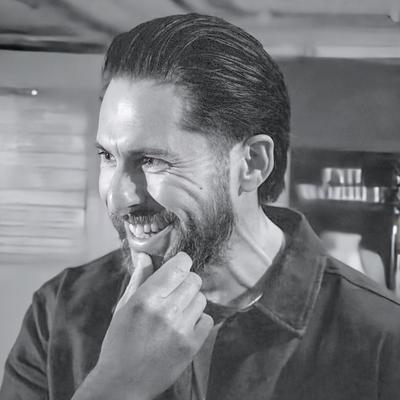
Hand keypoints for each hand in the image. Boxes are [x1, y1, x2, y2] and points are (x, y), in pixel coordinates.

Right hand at [75, 252, 212, 399]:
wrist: (123, 383)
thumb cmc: (119, 341)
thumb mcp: (124, 307)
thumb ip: (139, 278)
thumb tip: (146, 255)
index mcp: (146, 298)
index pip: (179, 266)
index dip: (182, 262)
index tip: (179, 265)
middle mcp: (165, 311)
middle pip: (194, 279)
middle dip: (186, 281)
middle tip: (175, 292)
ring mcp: (180, 329)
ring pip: (201, 298)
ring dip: (192, 301)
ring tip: (177, 312)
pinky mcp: (191, 345)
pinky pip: (207, 319)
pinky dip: (198, 320)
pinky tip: (184, 326)